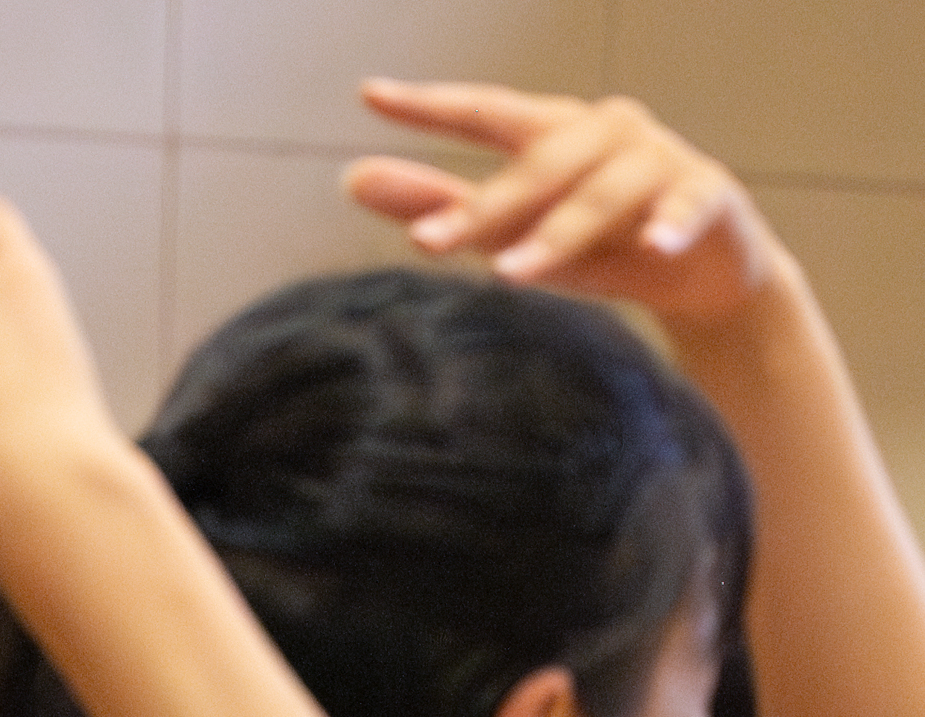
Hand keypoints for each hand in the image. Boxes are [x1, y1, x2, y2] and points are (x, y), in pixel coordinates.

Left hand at [342, 79, 783, 323]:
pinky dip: (670, 224)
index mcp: (552, 130)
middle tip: (424, 244)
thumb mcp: (508, 229)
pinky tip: (654, 245)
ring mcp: (660, 158)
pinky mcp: (708, 195)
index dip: (430, 105)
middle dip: (482, 209)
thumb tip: (352, 179)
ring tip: (507, 274)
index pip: (484, 111)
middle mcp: (605, 130)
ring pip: (600, 193)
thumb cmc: (593, 246)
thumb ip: (435, 204)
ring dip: (555, 234)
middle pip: (536, 164)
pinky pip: (686, 206)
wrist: (701, 278)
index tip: (370, 95)